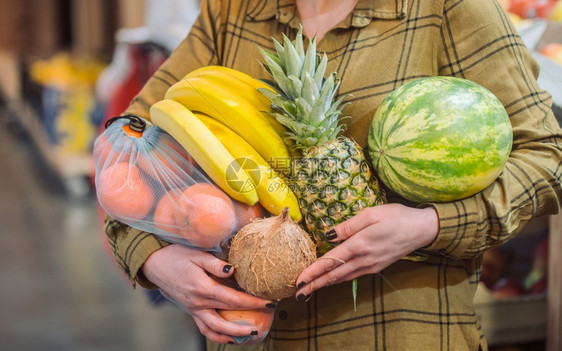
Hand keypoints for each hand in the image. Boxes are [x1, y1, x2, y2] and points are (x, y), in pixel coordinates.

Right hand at [142, 244, 274, 343]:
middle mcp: (198, 302)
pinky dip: (218, 335)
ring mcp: (193, 309)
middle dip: (250, 317)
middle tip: (267, 315)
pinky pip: (204, 329)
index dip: (253, 302)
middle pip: (228, 314)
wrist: (154, 264)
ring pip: (215, 329)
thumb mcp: (197, 253)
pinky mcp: (190, 311)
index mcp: (203, 287)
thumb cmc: (176, 255)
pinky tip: (231, 336)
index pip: (233, 299)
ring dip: (234, 333)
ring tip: (252, 333)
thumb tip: (233, 270)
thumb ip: (215, 263)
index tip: (268, 301)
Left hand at [295, 204, 438, 298]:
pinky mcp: (376, 267)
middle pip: (334, 275)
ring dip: (325, 283)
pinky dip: (338, 279)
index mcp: (359, 245)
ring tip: (310, 288)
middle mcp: (363, 260)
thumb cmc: (396, 217)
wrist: (421, 229)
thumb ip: (348, 226)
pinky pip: (352, 275)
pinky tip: (331, 279)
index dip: (313, 272)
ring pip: (342, 278)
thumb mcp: (371, 214)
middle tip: (298, 293)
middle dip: (315, 284)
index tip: (299, 280)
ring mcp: (370, 266)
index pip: (330, 261)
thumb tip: (328, 236)